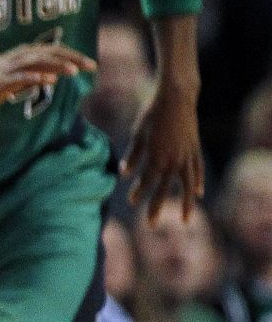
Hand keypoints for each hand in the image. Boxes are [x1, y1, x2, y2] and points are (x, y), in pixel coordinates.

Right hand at [0, 44, 95, 112]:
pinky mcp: (2, 80)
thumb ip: (33, 76)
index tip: (90, 64)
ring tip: (74, 71)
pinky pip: (21, 77)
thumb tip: (53, 76)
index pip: (54, 51)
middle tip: (91, 65)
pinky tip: (49, 79)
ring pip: (38, 62)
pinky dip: (35, 76)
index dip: (73, 55)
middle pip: (50, 53)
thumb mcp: (16, 79)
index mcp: (24, 55)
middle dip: (72, 58)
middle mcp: (19, 57)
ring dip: (57, 65)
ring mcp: (10, 68)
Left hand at [121, 80, 203, 220]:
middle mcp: (174, 159)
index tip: (131, 202)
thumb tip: (123, 174)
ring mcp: (187, 155)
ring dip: (185, 204)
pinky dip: (198, 182)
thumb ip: (133, 154)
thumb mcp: (138, 133)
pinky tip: (198, 193)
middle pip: (164, 189)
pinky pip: (198, 170)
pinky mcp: (195, 148)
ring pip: (187, 185)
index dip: (138, 193)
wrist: (177, 96)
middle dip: (156, 207)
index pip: (146, 181)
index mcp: (157, 156)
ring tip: (185, 220)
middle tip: (151, 226)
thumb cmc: (152, 113)